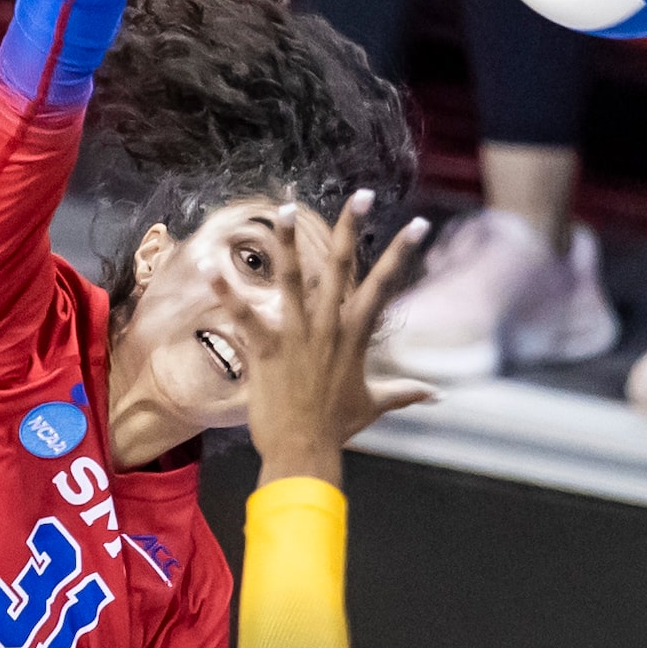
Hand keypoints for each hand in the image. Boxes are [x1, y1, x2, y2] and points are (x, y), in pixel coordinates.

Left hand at [234, 194, 435, 483]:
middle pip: (343, 267)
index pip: (385, 284)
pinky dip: (225, 291)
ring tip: (285, 209)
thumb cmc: (338, 429)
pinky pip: (244, 314)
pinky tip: (209, 266)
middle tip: (360, 195)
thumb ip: (404, 393)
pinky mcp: (266, 349)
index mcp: (355, 335)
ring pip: (293, 279)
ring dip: (288, 243)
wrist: (305, 452)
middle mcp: (330, 328)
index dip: (402, 252)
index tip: (417, 224)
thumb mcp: (373, 405)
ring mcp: (297, 336)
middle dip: (351, 228)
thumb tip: (436, 396)